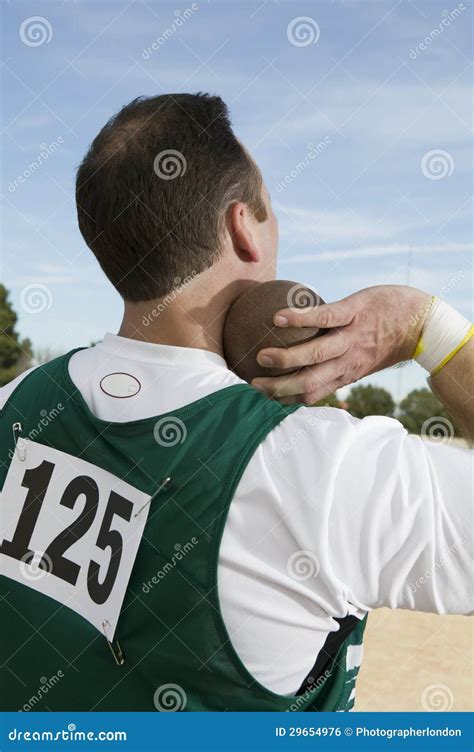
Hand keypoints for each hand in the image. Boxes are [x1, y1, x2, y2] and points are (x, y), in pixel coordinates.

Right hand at [252, 285, 431, 403]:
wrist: (421, 322)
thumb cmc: (387, 339)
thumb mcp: (363, 362)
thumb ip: (338, 367)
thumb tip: (311, 373)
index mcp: (346, 374)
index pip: (312, 394)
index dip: (286, 399)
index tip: (263, 399)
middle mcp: (347, 361)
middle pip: (309, 380)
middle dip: (280, 386)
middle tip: (254, 384)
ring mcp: (350, 337)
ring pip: (315, 353)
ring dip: (287, 358)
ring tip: (262, 356)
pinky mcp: (354, 312)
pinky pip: (324, 317)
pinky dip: (300, 319)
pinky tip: (278, 318)